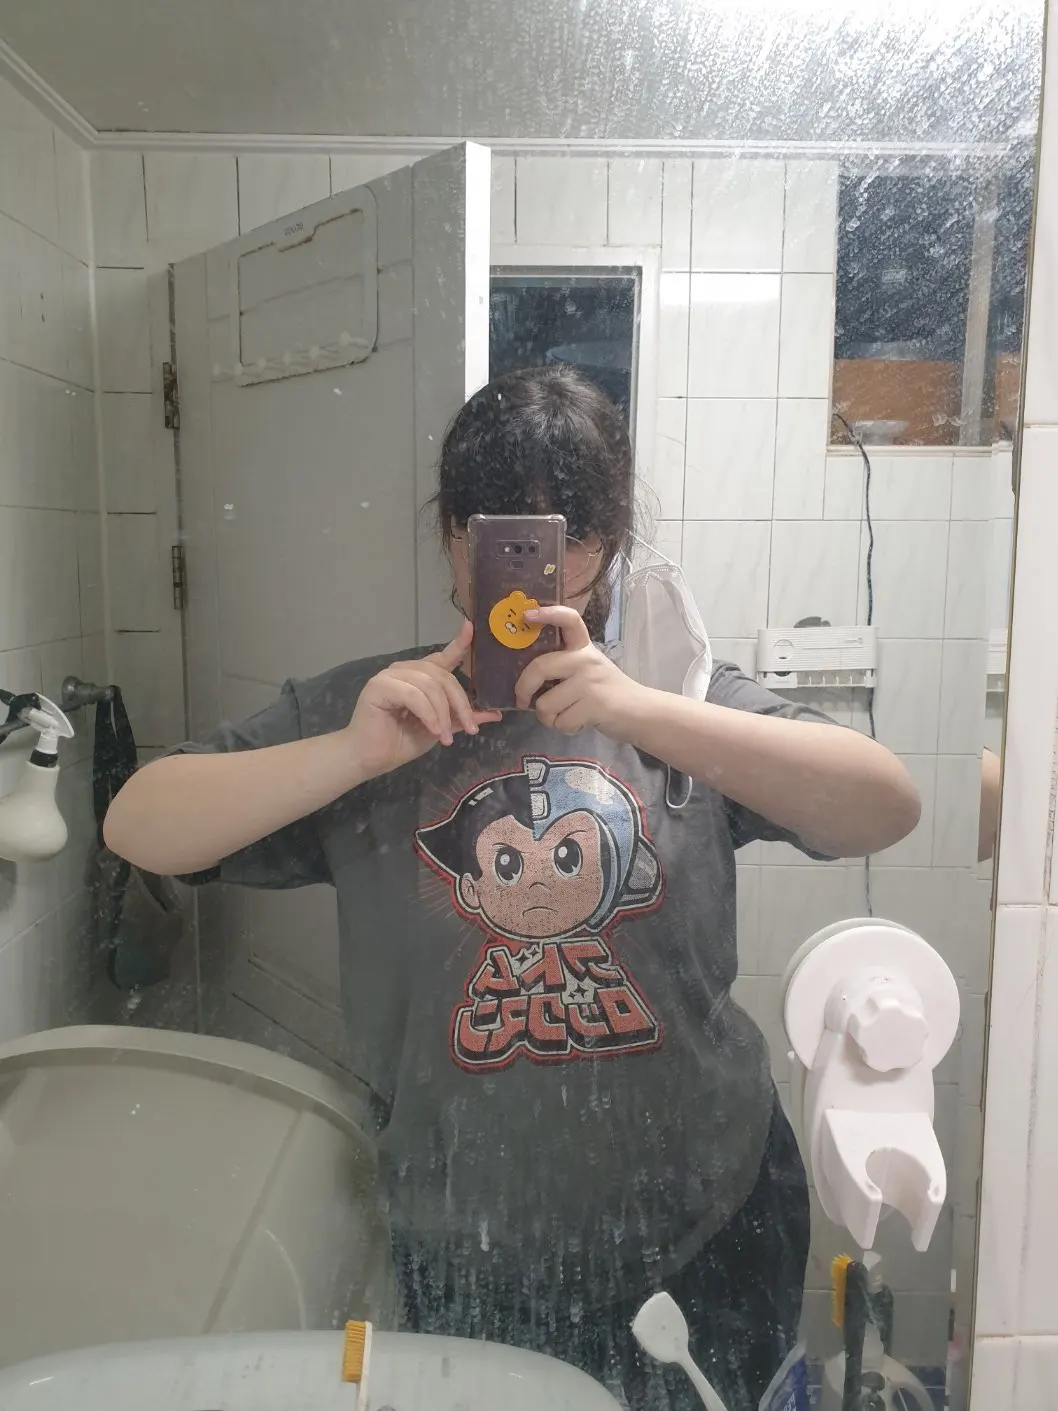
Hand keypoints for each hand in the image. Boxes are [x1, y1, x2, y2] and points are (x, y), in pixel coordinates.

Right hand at [346, 622, 500, 778]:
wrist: (369, 759)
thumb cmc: (400, 742)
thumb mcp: (440, 728)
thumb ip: (461, 717)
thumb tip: (495, 714)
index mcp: (419, 676)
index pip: (443, 657)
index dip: (458, 643)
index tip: (471, 627)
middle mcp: (405, 670)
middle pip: (442, 675)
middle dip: (460, 703)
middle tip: (470, 728)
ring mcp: (390, 675)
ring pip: (430, 685)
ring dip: (443, 713)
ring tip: (445, 737)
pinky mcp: (379, 686)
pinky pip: (414, 695)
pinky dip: (428, 714)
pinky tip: (433, 730)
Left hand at [514, 606, 648, 739]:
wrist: (642, 713)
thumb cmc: (609, 693)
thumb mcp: (589, 670)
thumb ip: (564, 668)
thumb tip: (527, 679)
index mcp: (584, 648)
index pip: (569, 620)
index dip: (547, 613)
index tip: (527, 615)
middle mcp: (586, 659)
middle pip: (540, 667)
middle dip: (523, 688)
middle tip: (522, 700)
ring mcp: (590, 682)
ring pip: (545, 703)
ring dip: (549, 718)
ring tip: (565, 716)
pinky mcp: (595, 705)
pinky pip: (561, 721)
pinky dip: (564, 728)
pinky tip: (578, 723)